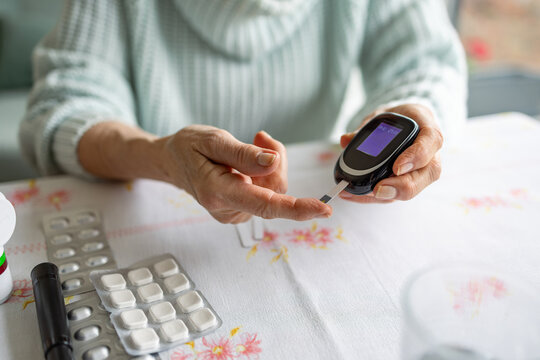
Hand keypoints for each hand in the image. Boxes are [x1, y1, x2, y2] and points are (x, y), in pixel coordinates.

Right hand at [159, 125, 331, 222]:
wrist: (171, 161)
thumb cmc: (188, 147)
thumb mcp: (212, 140)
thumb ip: (243, 155)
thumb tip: (272, 163)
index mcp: (218, 192)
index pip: (264, 204)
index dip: (296, 208)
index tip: (324, 208)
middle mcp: (229, 210)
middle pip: (275, 191)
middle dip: (277, 161)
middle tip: (260, 137)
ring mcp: (236, 213)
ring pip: (274, 191)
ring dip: (271, 165)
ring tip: (253, 144)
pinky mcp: (242, 210)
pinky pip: (268, 192)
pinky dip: (266, 172)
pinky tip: (250, 159)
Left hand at [339, 104, 442, 202]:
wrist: (403, 126)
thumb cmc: (396, 121)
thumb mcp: (382, 117)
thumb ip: (366, 128)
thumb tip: (346, 140)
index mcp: (427, 130)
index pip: (431, 141)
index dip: (416, 156)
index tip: (397, 167)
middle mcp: (432, 153)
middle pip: (428, 173)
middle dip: (402, 185)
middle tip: (378, 189)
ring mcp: (423, 171)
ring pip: (414, 188)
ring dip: (386, 195)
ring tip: (357, 194)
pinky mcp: (409, 183)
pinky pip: (396, 193)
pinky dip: (373, 197)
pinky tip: (353, 196)